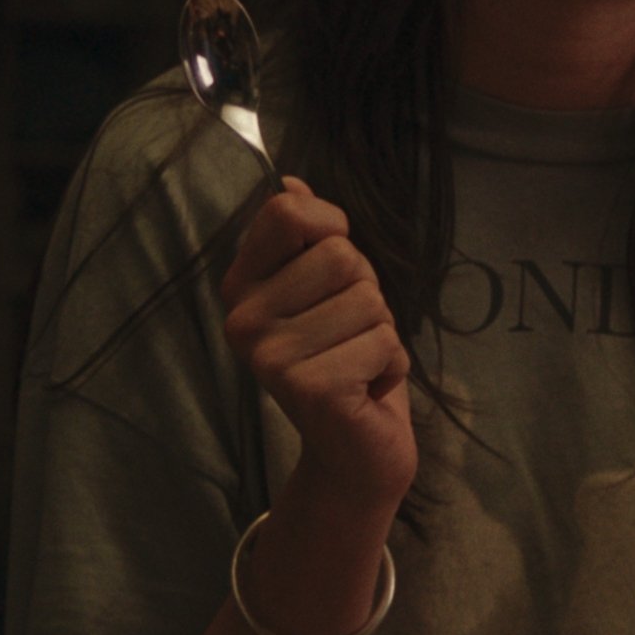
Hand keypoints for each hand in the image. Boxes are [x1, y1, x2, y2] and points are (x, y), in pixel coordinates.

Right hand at [217, 177, 415, 510]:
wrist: (356, 451)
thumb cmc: (346, 360)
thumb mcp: (328, 291)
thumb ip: (307, 239)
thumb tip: (290, 183)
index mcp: (243, 288)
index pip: (288, 210)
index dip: (332, 226)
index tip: (335, 268)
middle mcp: (244, 321)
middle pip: (341, 256)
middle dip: (366, 293)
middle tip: (348, 334)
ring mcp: (272, 358)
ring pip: (369, 300)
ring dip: (381, 333)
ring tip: (357, 363)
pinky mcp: (311, 389)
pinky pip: (384, 341)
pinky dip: (391, 364)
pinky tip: (365, 390)